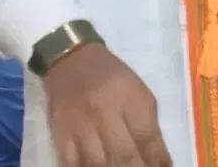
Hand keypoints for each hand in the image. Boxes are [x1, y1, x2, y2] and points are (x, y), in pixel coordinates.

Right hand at [45, 44, 171, 166]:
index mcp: (129, 98)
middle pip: (123, 154)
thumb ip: (147, 123)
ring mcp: (80, 126)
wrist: (71, 61)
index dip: (157, 160)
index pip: (147, 137)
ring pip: (97, 164)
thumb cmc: (112, 76)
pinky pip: (72, 164)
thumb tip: (157, 157)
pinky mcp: (60, 136)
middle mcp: (104, 112)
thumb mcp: (139, 91)